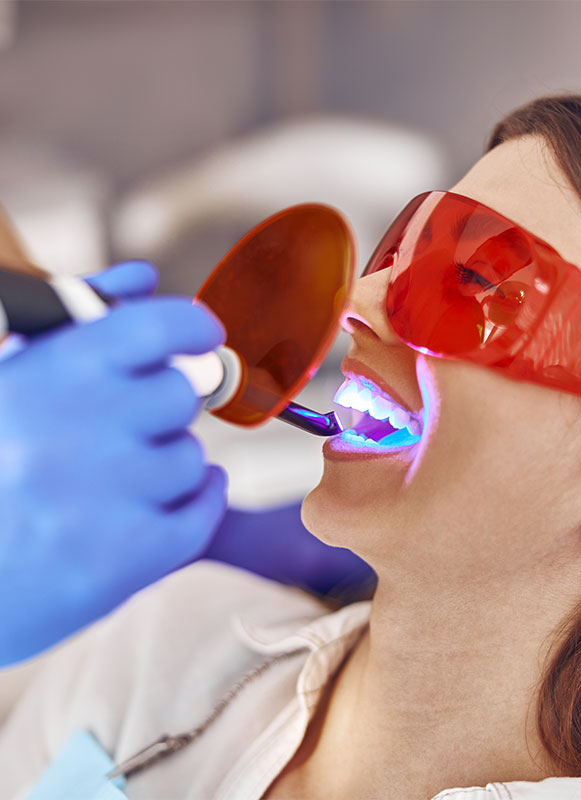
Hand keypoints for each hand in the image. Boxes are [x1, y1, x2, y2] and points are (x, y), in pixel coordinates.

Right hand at [0, 262, 227, 664]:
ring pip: (192, 459)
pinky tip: (160, 508)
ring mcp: (100, 499)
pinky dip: (194, 508)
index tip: (204, 333)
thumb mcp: (10, 377)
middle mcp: (76, 428)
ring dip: (166, 468)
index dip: (191, 325)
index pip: (156, 326)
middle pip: (182, 395)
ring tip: (115, 484)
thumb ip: (75, 319)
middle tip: (128, 428)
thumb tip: (143, 277)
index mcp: (49, 373)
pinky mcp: (119, 562)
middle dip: (162, 410)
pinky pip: (202, 515)